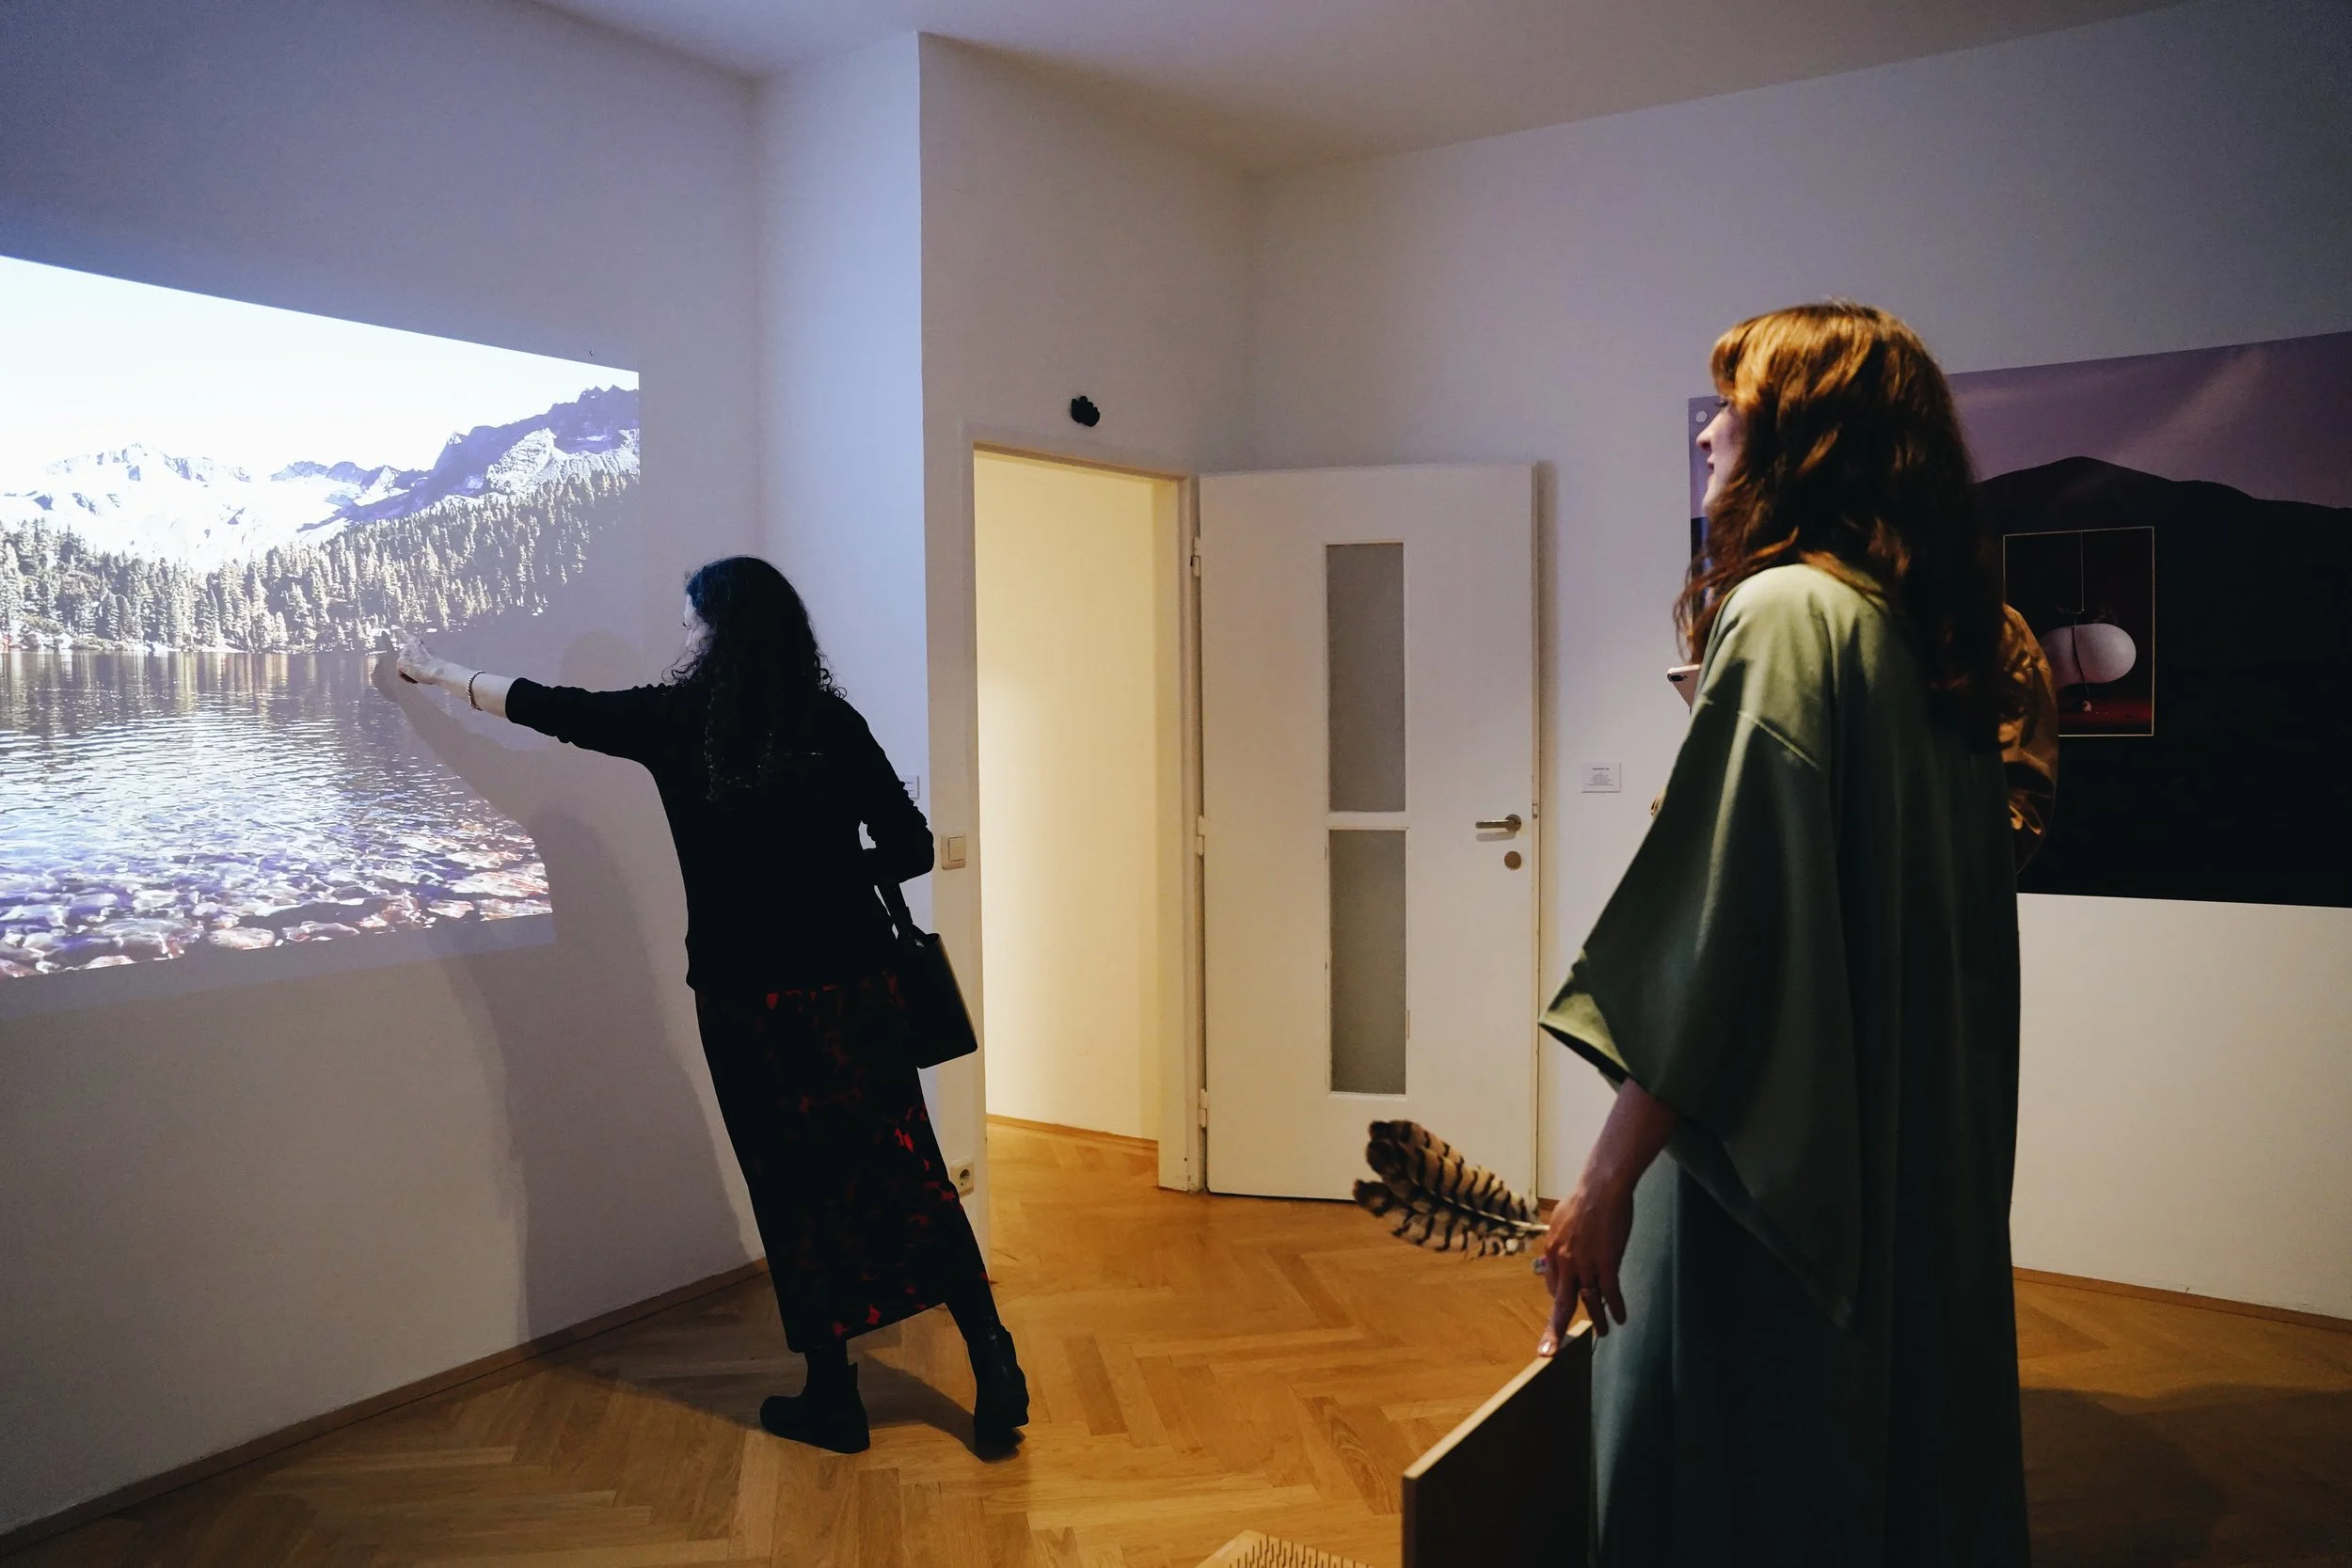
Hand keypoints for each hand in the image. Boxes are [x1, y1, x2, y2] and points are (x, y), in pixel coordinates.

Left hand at [394, 632, 456, 688]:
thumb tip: (418, 662)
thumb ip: (421, 654)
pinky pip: (400, 674)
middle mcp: (408, 645)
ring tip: (420, 675)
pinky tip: (416, 678)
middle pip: (404, 657)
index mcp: (417, 642)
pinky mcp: (400, 662)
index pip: (405, 634)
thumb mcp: (429, 655)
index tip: (393, 627)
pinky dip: (408, 678)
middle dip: (410, 665)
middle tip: (420, 671)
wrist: (437, 670)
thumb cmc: (437, 666)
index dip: (398, 630)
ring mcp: (403, 653)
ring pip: (403, 666)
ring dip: (410, 672)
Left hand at [1536, 1171, 1634, 1351]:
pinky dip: (1616, 1307)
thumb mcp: (1562, 1221)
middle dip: (1554, 1331)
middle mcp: (1564, 1261)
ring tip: (1603, 1334)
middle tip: (1548, 1353)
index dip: (1562, 1297)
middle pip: (1560, 1303)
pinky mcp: (1606, 1262)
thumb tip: (1560, 1254)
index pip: (1554, 1285)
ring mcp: (1585, 1263)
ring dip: (1596, 1320)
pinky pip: (1610, 1292)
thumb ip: (1561, 1242)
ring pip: (1588, 1301)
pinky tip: (1621, 1318)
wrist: (1602, 1186)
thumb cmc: (1584, 1200)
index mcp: (1552, 1251)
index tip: (1567, 1306)